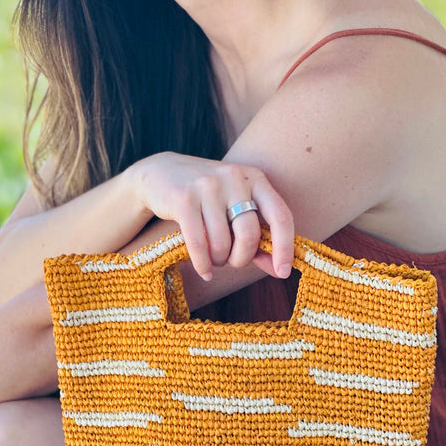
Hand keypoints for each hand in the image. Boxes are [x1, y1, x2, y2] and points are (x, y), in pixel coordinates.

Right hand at [129, 153, 293, 281]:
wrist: (161, 174)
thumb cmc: (207, 198)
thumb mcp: (235, 207)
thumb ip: (258, 236)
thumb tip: (279, 269)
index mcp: (255, 178)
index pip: (280, 215)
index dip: (285, 247)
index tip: (284, 271)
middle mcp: (234, 178)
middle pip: (249, 234)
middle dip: (241, 258)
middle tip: (232, 263)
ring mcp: (208, 186)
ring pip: (222, 242)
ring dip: (219, 260)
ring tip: (214, 259)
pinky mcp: (183, 198)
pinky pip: (199, 243)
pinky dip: (202, 264)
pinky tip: (204, 271)